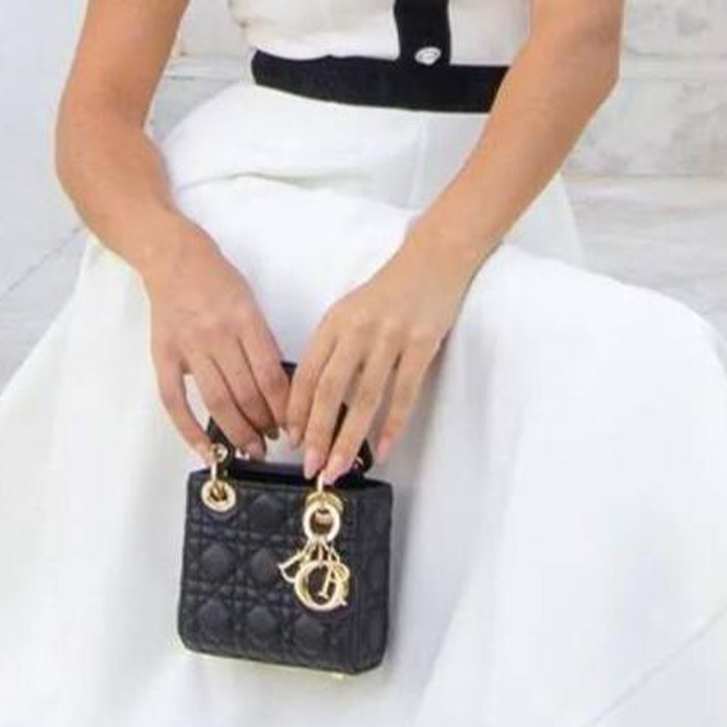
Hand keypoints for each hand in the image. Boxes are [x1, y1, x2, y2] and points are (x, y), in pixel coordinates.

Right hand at [141, 220, 290, 464]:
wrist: (173, 258)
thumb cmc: (217, 280)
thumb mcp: (251, 303)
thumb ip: (263, 343)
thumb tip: (278, 389)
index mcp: (245, 320)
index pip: (270, 376)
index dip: (283, 409)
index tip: (292, 426)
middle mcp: (217, 334)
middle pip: (246, 393)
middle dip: (264, 425)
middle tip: (272, 442)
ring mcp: (188, 347)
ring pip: (217, 401)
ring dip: (237, 432)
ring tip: (250, 449)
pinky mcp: (163, 356)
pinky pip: (175, 401)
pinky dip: (190, 430)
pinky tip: (206, 450)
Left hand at [284, 228, 479, 480]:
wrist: (434, 259)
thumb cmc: (390, 291)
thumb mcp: (350, 312)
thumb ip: (333, 349)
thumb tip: (315, 401)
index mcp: (334, 322)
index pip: (307, 373)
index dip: (296, 409)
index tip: (292, 438)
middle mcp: (357, 330)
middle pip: (330, 390)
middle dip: (317, 433)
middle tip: (310, 465)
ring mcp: (390, 337)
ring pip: (365, 398)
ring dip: (350, 438)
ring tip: (339, 467)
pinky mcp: (421, 344)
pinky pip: (403, 393)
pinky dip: (392, 425)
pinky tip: (383, 449)